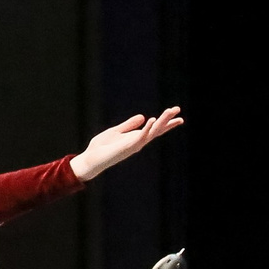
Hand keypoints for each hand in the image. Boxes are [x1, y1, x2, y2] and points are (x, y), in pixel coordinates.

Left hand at [70, 107, 184, 181]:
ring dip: (161, 122)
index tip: (178, 115)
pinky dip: (146, 129)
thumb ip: (129, 125)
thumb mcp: (116, 131)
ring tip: (170, 111)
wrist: (90, 159)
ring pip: (151, 132)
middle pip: (157, 130)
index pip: (154, 129)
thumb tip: (143, 116)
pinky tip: (152, 119)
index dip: (166, 122)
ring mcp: (134, 145)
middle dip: (168, 120)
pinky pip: (140, 137)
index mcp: (136, 137)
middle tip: (179, 110)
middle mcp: (138, 142)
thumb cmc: (101, 147)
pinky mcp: (127, 147)